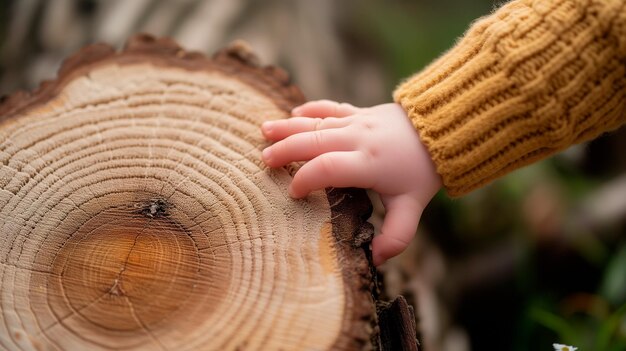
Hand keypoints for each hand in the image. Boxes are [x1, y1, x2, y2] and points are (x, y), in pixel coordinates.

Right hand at [261, 100, 441, 264]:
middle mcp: (358, 139)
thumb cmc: (422, 171)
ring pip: (316, 122)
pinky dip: (310, 108)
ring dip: (288, 127)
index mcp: (368, 163)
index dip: (306, 179)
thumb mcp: (412, 208)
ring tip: (263, 132)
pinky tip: (292, 113)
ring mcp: (357, 122)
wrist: (441, 130)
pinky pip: (330, 107)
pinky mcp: (358, 113)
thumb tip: (375, 261)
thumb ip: (395, 236)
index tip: (293, 193)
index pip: (328, 167)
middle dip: (286, 150)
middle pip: (313, 140)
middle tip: (264, 161)